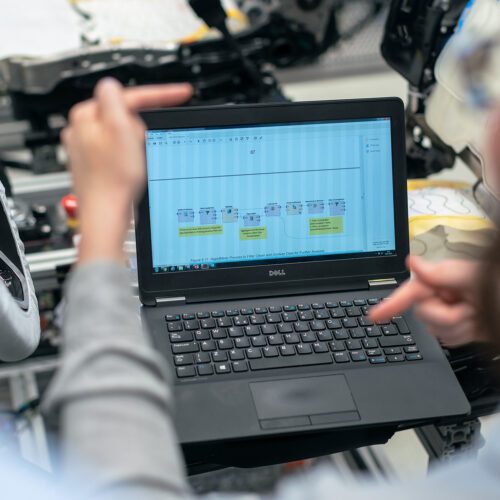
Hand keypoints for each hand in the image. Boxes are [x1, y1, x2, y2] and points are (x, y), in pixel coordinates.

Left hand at [62, 78, 191, 264]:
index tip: (182, 93)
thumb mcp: (119, 129)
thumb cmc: (113, 179)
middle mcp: (82, 130)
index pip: (129, 96)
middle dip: (140, 128)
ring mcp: (88, 149)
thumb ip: (115, 98)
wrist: (106, 214)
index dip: (160, 95)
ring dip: (136, 144)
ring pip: (124, 134)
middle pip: (126, 116)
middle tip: (144, 146)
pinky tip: (130, 171)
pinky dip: (130, 158)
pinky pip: (121, 152)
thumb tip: (113, 85)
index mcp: (87, 115)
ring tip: (135, 163)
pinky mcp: (96, 165)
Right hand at [370, 256, 484, 346]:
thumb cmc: (494, 283)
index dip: (390, 305)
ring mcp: (448, 314)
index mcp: (440, 281)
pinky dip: (464, 334)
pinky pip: (449, 340)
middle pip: (423, 315)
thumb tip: (413, 264)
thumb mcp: (469, 275)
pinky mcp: (457, 329)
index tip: (373, 317)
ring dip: (460, 326)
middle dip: (446, 315)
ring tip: (476, 314)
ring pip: (436, 331)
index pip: (409, 293)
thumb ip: (438, 273)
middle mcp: (441, 297)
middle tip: (467, 307)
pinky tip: (475, 325)